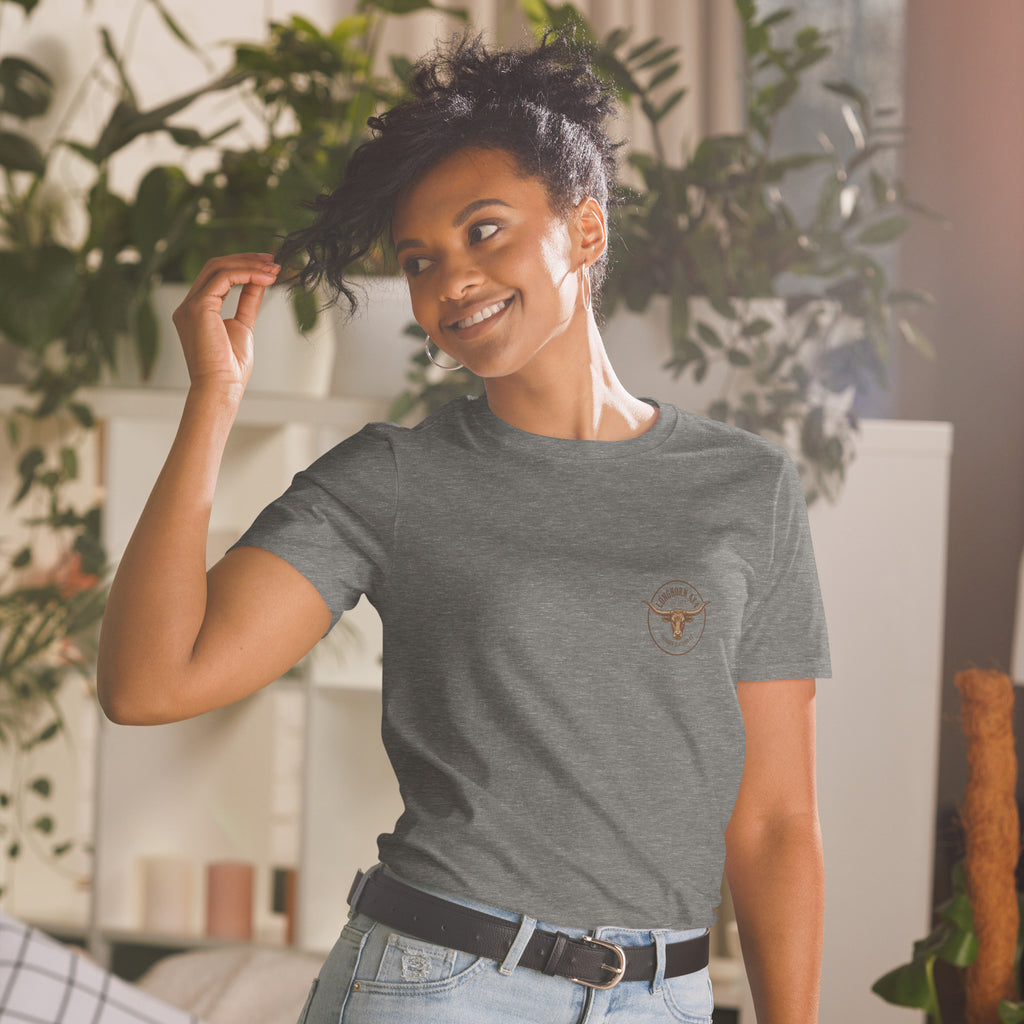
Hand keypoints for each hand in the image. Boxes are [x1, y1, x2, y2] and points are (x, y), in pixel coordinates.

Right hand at [171, 253, 280, 394]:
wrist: (221, 387)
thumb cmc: (230, 368)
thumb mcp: (243, 326)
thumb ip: (247, 302)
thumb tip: (260, 281)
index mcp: (197, 311)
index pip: (217, 277)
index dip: (243, 267)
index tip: (268, 266)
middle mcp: (188, 305)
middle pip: (215, 267)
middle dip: (246, 260)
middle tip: (273, 260)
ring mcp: (190, 305)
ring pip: (218, 268)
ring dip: (249, 265)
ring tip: (274, 269)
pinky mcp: (198, 307)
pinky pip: (223, 278)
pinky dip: (247, 274)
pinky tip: (266, 278)